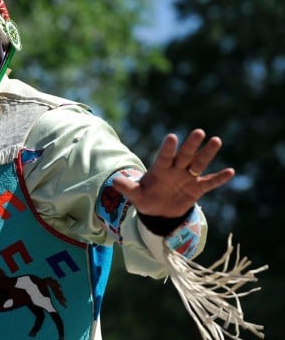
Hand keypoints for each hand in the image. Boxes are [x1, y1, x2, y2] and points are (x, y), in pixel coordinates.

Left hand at [112, 129, 234, 217]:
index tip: (172, 137)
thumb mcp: (136, 195)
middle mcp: (175, 169)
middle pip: (184, 155)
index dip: (168, 148)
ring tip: (216, 140)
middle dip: (191, 145)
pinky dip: (219, 178)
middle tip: (198, 132)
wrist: (159, 212)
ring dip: (207, 154)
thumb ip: (127, 188)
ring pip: (199, 163)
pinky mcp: (197, 188)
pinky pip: (209, 182)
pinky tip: (230, 171)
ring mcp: (187, 178)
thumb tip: (114, 181)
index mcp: (160, 169)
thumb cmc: (146, 199)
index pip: (164, 156)